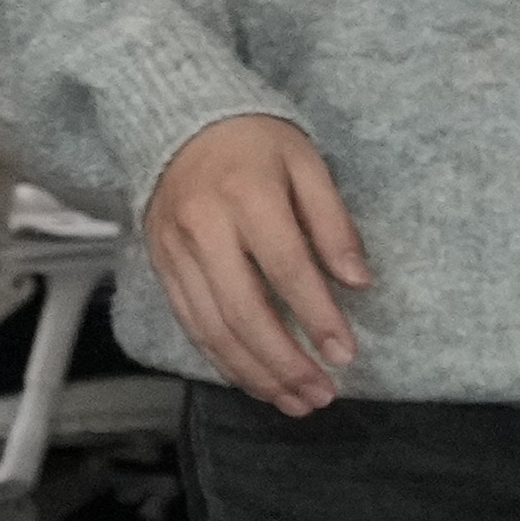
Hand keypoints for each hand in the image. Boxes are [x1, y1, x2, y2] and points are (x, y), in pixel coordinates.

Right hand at [148, 112, 370, 417]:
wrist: (175, 119)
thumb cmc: (252, 139)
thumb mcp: (306, 163)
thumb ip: (333, 224)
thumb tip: (358, 282)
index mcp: (246, 195)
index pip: (287, 269)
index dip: (318, 317)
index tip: (346, 353)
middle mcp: (204, 227)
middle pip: (244, 311)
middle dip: (285, 362)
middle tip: (321, 394)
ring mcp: (175, 250)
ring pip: (212, 327)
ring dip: (254, 373)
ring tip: (294, 401)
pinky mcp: (160, 265)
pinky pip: (190, 323)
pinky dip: (221, 359)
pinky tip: (253, 380)